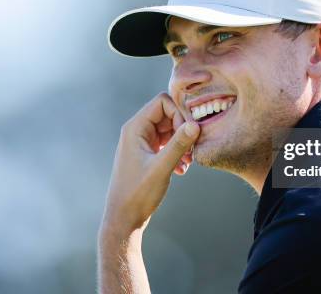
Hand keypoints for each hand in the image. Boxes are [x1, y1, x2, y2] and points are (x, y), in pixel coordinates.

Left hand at [100, 92, 199, 236]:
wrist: (124, 218)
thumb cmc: (138, 194)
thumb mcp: (161, 168)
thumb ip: (178, 145)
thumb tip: (196, 124)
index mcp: (135, 128)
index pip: (162, 102)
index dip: (179, 113)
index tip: (189, 133)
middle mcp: (137, 131)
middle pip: (168, 114)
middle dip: (183, 128)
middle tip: (192, 148)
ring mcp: (142, 143)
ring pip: (170, 129)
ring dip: (182, 141)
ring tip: (188, 160)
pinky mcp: (148, 154)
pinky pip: (168, 143)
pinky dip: (177, 152)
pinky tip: (182, 169)